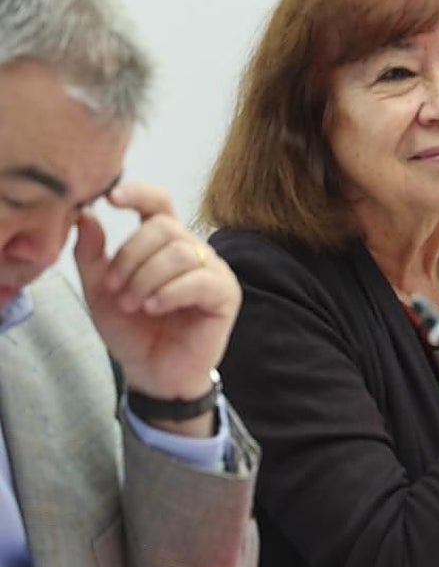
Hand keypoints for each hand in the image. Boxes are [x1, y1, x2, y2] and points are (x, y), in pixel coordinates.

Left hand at [75, 183, 240, 420]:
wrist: (152, 373)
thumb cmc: (132, 330)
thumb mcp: (100, 291)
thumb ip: (92, 255)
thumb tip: (85, 216)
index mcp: (163, 243)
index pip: (158, 203)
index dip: (138, 193)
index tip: (111, 198)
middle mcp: (192, 249)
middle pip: (164, 227)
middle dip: (131, 257)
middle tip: (115, 289)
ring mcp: (213, 270)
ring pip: (180, 253)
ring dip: (147, 279)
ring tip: (134, 304)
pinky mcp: (226, 294)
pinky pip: (200, 280)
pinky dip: (170, 292)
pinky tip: (154, 307)